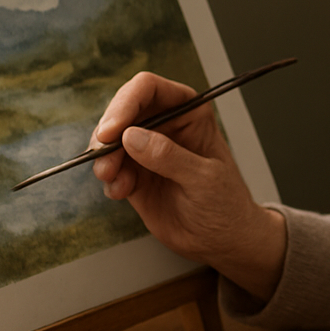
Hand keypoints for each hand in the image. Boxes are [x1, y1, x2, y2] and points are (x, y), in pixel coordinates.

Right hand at [91, 71, 284, 298]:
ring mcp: (147, 149)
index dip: (126, 103)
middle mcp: (165, 124)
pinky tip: (120, 191)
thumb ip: (169, 157)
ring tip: (112, 179)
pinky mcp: (135, 174)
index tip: (112, 130)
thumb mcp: (204, 179)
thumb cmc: (226, 204)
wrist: (222, 242)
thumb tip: (132, 136)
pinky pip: (111, 167)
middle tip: (103, 156)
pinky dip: (109, 178)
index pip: (149, 89)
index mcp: (189, 111)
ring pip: (111, 139)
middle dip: (108, 132)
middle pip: (122, 110)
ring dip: (104, 157)